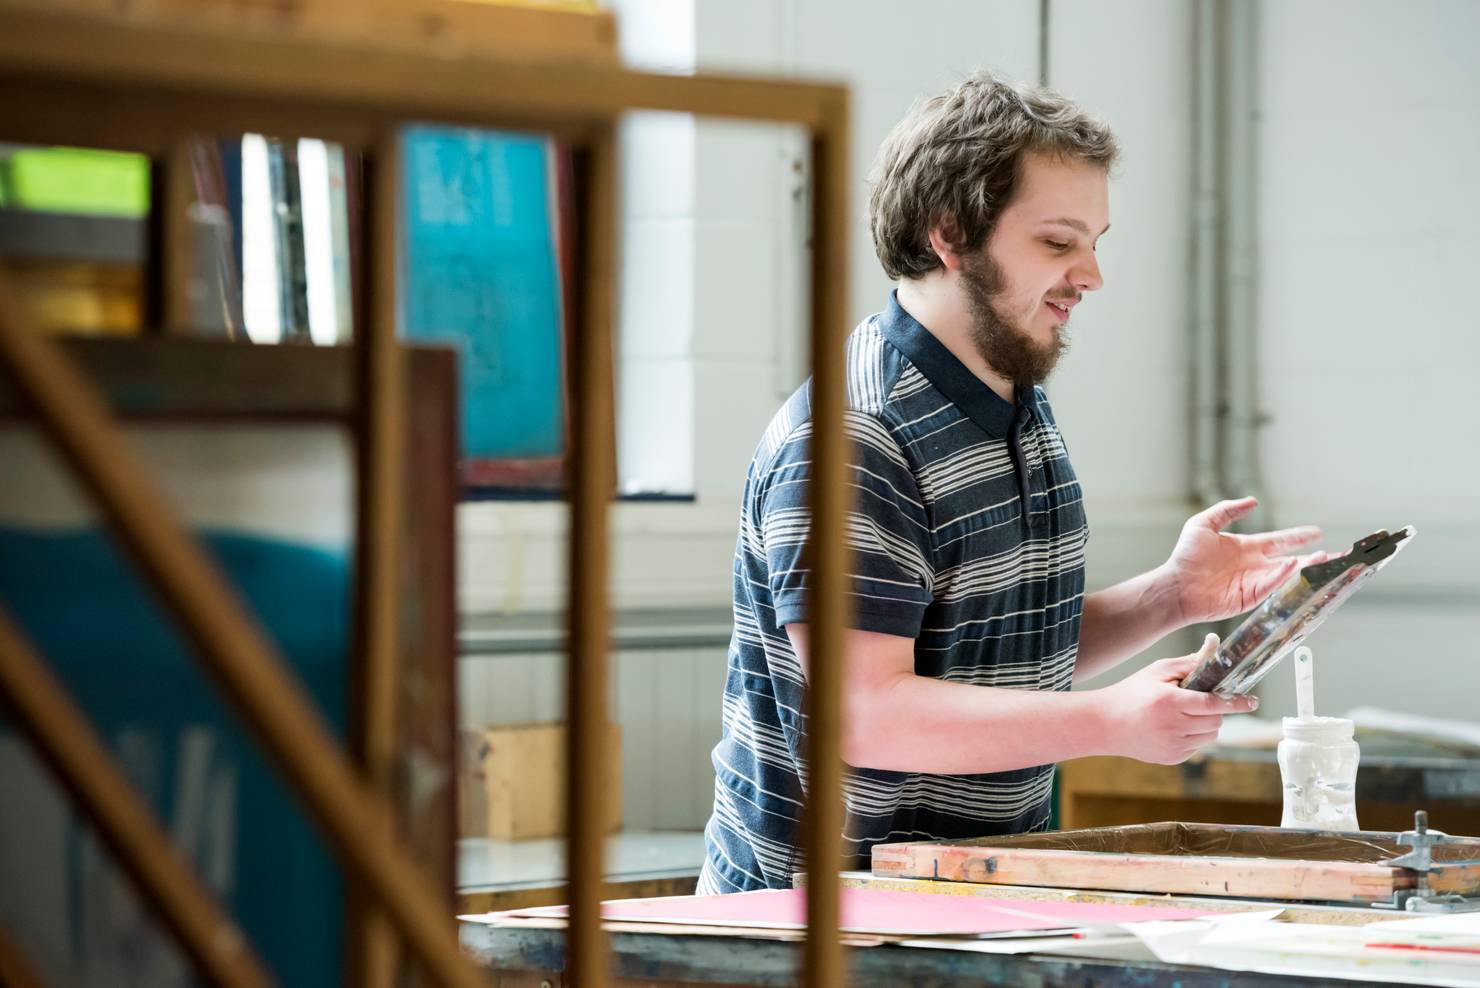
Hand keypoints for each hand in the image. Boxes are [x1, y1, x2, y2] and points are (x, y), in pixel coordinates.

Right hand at [1097, 634, 1256, 764]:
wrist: (1105, 724)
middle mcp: (1173, 726)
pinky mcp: (1172, 758)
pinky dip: (1193, 737)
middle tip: (1199, 702)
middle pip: (1216, 721)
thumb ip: (1189, 663)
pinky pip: (1197, 747)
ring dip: (1206, 725)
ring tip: (1185, 715)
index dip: (1236, 702)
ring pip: (1210, 736)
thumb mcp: (1158, 671)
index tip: (1252, 701)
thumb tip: (1214, 649)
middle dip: (1214, 711)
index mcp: (1170, 702)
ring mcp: (1173, 746)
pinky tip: (1174, 728)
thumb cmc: (1131, 694)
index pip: (1214, 703)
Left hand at [1161, 496, 1323, 625]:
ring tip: (1327, 559)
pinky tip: (1295, 565)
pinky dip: (1285, 576)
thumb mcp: (1203, 524)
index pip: (1279, 541)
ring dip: (1307, 566)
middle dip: (1314, 557)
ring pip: (1288, 574)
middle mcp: (1255, 565)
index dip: (1297, 537)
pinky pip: (1273, 585)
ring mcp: (1254, 582)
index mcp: (1246, 547)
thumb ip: (1227, 511)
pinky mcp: (1250, 597)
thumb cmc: (1185, 556)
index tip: (1316, 533)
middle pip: (1291, 559)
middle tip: (1337, 553)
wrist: (1176, 584)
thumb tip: (1253, 501)